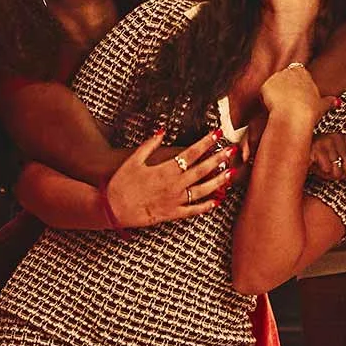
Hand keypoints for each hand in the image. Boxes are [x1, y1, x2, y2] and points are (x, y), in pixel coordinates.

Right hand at [105, 130, 238, 227]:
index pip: (191, 153)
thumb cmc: (121, 183)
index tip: (217, 134)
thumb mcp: (133, 160)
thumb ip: (149, 145)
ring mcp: (175, 200)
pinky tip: (216, 202)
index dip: (206, 142)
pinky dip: (205, 206)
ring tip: (231, 173)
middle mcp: (174, 184)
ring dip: (218, 181)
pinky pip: (193, 210)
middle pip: (202, 169)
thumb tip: (161, 131)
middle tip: (232, 150)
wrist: (113, 208)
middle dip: (218, 158)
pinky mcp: (172, 214)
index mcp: (165, 169)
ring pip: (203, 190)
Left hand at [259, 62, 330, 127]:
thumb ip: (328, 101)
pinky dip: (267, 99)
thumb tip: (335, 102)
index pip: (297, 74)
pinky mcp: (265, 85)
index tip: (297, 97)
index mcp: (303, 72)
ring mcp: (276, 77)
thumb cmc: (308, 111)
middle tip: (289, 104)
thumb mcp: (322, 105)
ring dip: (276, 94)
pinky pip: (265, 92)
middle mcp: (288, 71)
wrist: (293, 116)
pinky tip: (274, 106)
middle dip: (285, 89)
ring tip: (282, 107)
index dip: (296, 87)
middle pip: (284, 79)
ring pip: (274, 85)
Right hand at [307, 132, 345, 185]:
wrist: (292, 155)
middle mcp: (339, 137)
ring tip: (318, 166)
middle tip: (325, 169)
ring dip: (327, 175)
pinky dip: (319, 172)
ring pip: (338, 172)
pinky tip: (313, 164)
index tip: (334, 169)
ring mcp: (328, 140)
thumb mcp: (336, 167)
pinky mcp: (317, 147)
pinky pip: (327, 169)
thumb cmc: (315, 161)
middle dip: (337, 176)